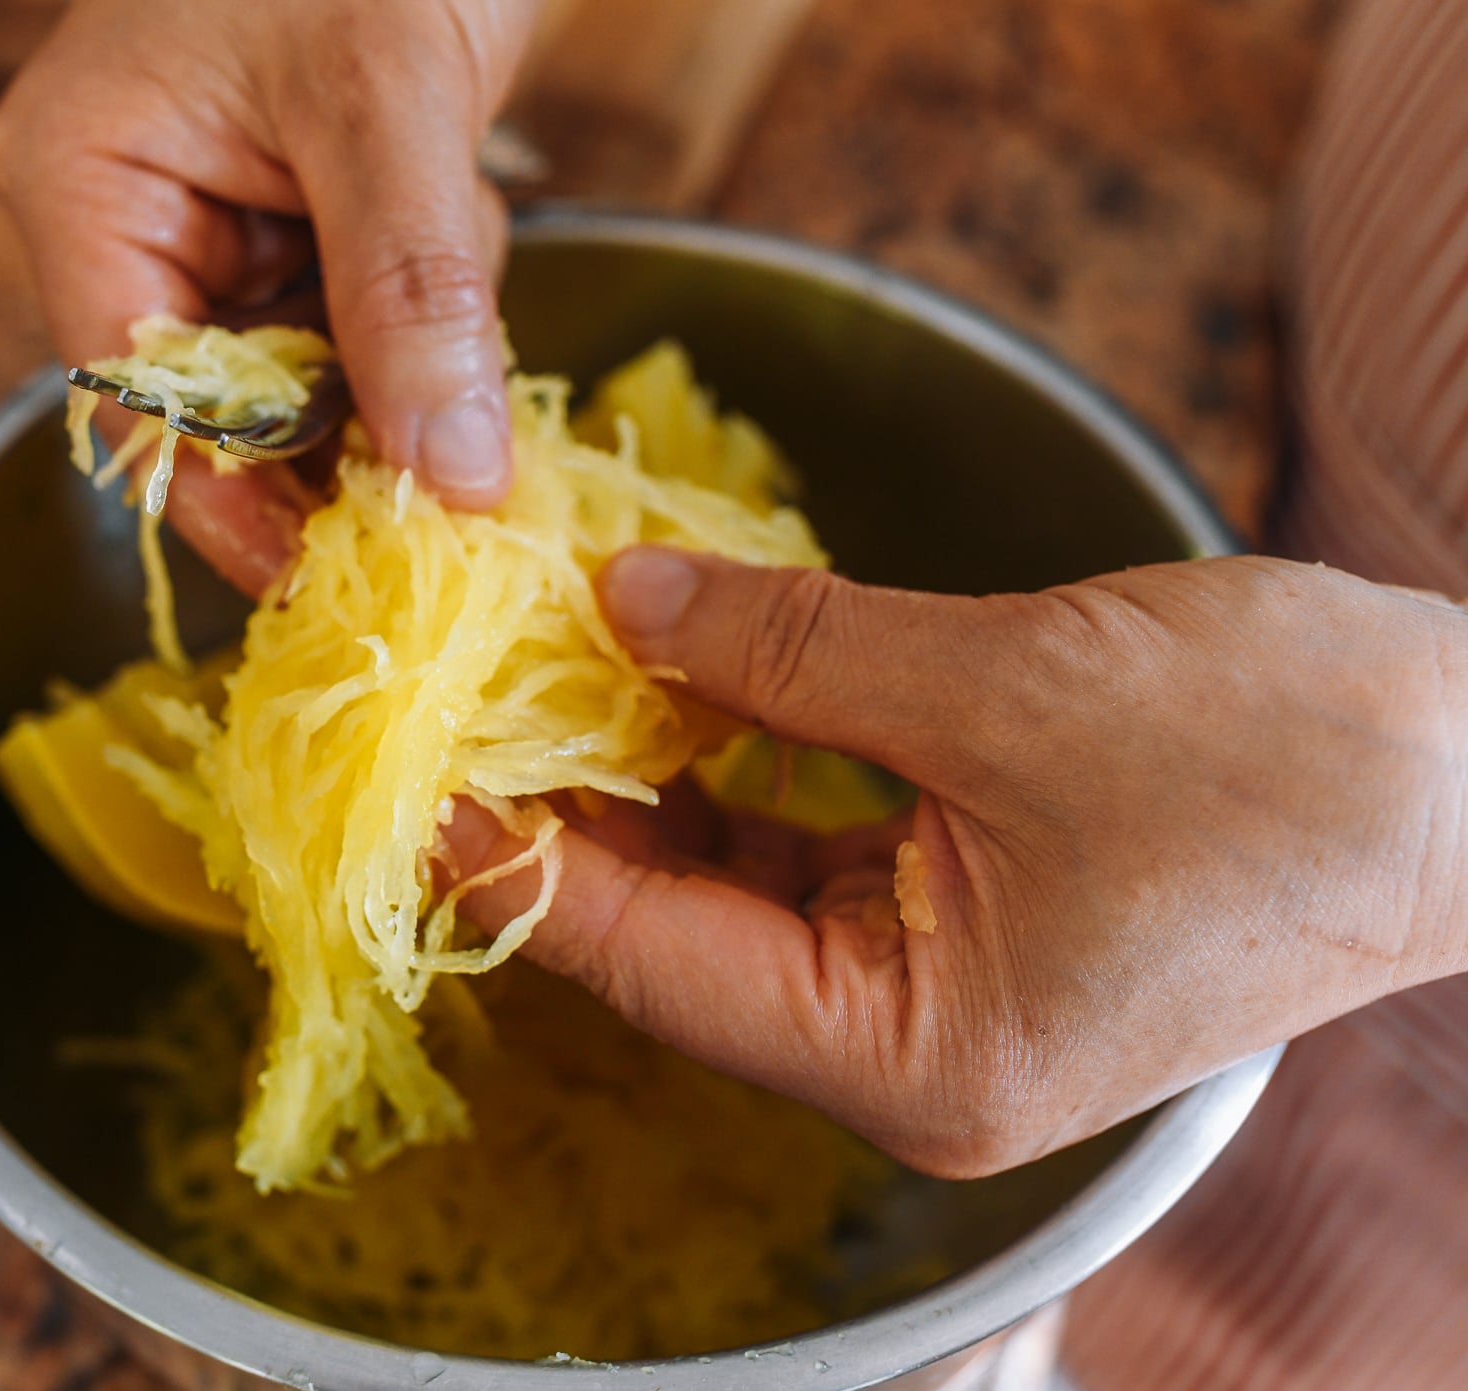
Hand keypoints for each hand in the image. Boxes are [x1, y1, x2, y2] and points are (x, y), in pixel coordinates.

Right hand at [0, 0, 536, 593]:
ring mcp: (222, 225)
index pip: (136, 403)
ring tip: (457, 248)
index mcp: (84, 182)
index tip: (339, 578)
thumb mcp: (385, 100)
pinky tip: (466, 230)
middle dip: (347, 433)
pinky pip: (367, 324)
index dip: (233, 507)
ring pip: (316, 377)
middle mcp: (134, 218)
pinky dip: (436, 316)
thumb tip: (449, 479)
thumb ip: (411, 293)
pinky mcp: (302, 222)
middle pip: (228, 410)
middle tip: (448, 477)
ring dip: (410, 361)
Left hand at [457, 553, 1467, 1175]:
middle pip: (672, 930)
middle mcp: (906, 1049)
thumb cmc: (1292, 757)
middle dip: (563, 804)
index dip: (509, 856)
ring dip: (642, 772)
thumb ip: (790, 649)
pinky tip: (660, 673)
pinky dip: (736, 761)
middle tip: (443, 690)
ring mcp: (936, 986)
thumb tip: (621, 599)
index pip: (647, 960)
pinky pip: (804, 846)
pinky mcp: (970, 914)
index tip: (397, 768)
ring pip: (730, 883)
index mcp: (913, 1062)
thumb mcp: (1007, 687)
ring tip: (526, 665)